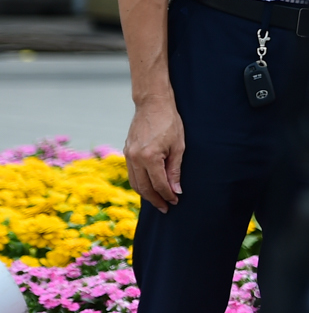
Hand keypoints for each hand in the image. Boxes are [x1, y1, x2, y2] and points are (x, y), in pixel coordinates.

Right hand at [125, 97, 184, 211]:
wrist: (152, 104)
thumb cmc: (169, 122)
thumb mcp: (178, 146)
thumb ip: (175, 170)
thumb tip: (176, 190)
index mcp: (149, 157)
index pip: (159, 184)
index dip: (167, 195)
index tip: (175, 201)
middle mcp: (135, 159)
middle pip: (144, 188)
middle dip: (156, 200)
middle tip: (166, 208)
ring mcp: (128, 156)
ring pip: (135, 183)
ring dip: (146, 195)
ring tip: (158, 201)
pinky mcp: (126, 152)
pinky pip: (132, 174)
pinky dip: (139, 184)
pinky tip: (148, 187)